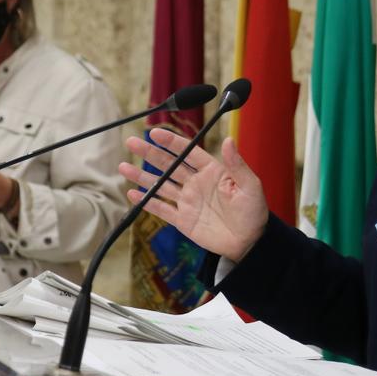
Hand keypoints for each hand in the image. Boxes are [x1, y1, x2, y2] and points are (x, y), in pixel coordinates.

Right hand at [118, 128, 267, 262]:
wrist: (249, 242)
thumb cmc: (253, 212)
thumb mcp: (250, 186)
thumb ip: (237, 164)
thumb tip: (229, 140)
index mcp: (211, 171)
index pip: (187, 152)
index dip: (171, 142)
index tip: (155, 132)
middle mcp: (196, 183)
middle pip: (168, 164)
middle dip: (149, 153)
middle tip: (131, 142)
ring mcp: (187, 201)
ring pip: (160, 185)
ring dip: (142, 176)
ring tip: (123, 167)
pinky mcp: (183, 220)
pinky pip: (162, 209)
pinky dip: (147, 202)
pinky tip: (133, 194)